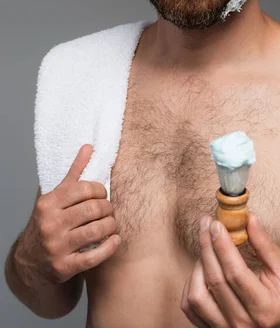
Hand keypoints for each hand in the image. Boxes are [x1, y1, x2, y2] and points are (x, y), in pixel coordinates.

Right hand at [18, 144, 120, 284]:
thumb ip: (74, 172)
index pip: (84, 189)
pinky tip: (115, 240)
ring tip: (111, 224)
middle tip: (108, 210)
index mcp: (48, 204)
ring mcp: (56, 247)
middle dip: (107, 208)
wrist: (31, 262)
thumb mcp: (57, 196)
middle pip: (93, 209)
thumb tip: (89, 147)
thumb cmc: (50, 222)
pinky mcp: (64, 267)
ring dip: (110, 226)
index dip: (100, 190)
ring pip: (96, 231)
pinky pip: (94, 257)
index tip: (102, 195)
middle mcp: (50, 224)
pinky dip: (109, 247)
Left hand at [181, 212, 279, 327]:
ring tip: (207, 248)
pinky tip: (202, 268)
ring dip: (198, 265)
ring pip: (197, 296)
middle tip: (206, 223)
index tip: (217, 224)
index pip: (235, 273)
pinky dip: (191, 284)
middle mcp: (243, 325)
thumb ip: (265, 245)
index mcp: (264, 309)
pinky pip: (190, 307)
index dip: (223, 246)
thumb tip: (248, 218)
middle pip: (215, 280)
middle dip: (207, 245)